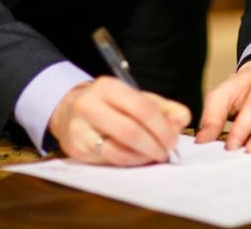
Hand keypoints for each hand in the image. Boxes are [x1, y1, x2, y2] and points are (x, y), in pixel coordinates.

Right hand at [48, 76, 189, 165]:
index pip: (141, 108)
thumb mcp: (138, 98)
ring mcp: (79, 128)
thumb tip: (182, 120)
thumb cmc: (111, 105)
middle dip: (154, 146)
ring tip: (153, 156)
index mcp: (109, 87)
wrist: (69, 111)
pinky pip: (106, 161)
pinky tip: (135, 159)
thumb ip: (165, 108)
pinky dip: (126, 163)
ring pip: (116, 151)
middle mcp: (89, 105)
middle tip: (166, 153)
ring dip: (141, 158)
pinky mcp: (75, 149)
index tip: (173, 140)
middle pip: (129, 131)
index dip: (162, 127)